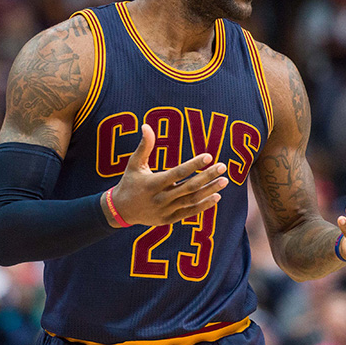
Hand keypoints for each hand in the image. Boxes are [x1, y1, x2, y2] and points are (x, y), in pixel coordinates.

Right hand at [104, 124, 227, 226]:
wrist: (121, 210)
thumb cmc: (130, 182)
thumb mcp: (134, 163)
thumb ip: (144, 146)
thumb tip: (146, 125)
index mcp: (153, 183)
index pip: (177, 173)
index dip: (193, 165)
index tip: (208, 156)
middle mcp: (161, 198)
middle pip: (189, 187)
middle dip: (207, 176)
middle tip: (223, 167)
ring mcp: (166, 210)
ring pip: (192, 200)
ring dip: (210, 191)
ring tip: (224, 181)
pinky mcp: (169, 219)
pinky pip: (190, 212)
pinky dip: (204, 206)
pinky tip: (216, 196)